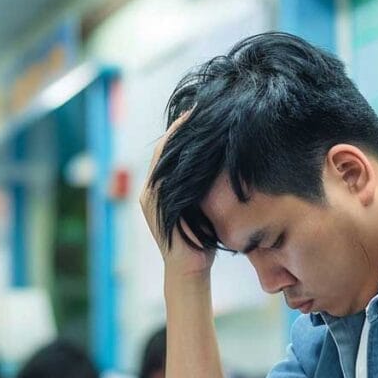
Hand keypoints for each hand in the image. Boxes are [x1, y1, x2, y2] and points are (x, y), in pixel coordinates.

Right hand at [140, 114, 215, 278]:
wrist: (190, 270)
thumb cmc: (203, 243)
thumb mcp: (205, 210)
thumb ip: (205, 189)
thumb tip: (227, 165)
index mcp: (159, 191)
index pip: (169, 153)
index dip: (183, 131)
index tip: (202, 112)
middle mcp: (150, 191)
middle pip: (163, 149)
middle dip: (180, 127)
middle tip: (199, 106)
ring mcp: (150, 196)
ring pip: (161, 156)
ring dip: (178, 134)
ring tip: (196, 114)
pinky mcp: (154, 202)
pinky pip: (164, 169)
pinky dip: (175, 151)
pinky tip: (191, 138)